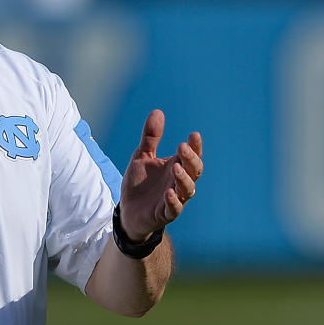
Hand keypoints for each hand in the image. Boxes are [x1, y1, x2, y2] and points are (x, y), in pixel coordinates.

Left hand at [118, 109, 202, 240]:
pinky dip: (174, 201)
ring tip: (175, 167)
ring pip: (188, 189)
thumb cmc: (139, 183)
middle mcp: (179, 182)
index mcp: (177, 166)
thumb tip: (158, 112)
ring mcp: (174, 198)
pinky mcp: (165, 213)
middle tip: (182, 147)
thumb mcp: (142, 156)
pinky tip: (169, 193)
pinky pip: (174, 208)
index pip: (192, 155)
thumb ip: (151, 137)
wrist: (128, 211)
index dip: (195, 146)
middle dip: (191, 159)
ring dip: (184, 178)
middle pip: (194, 170)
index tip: (194, 135)